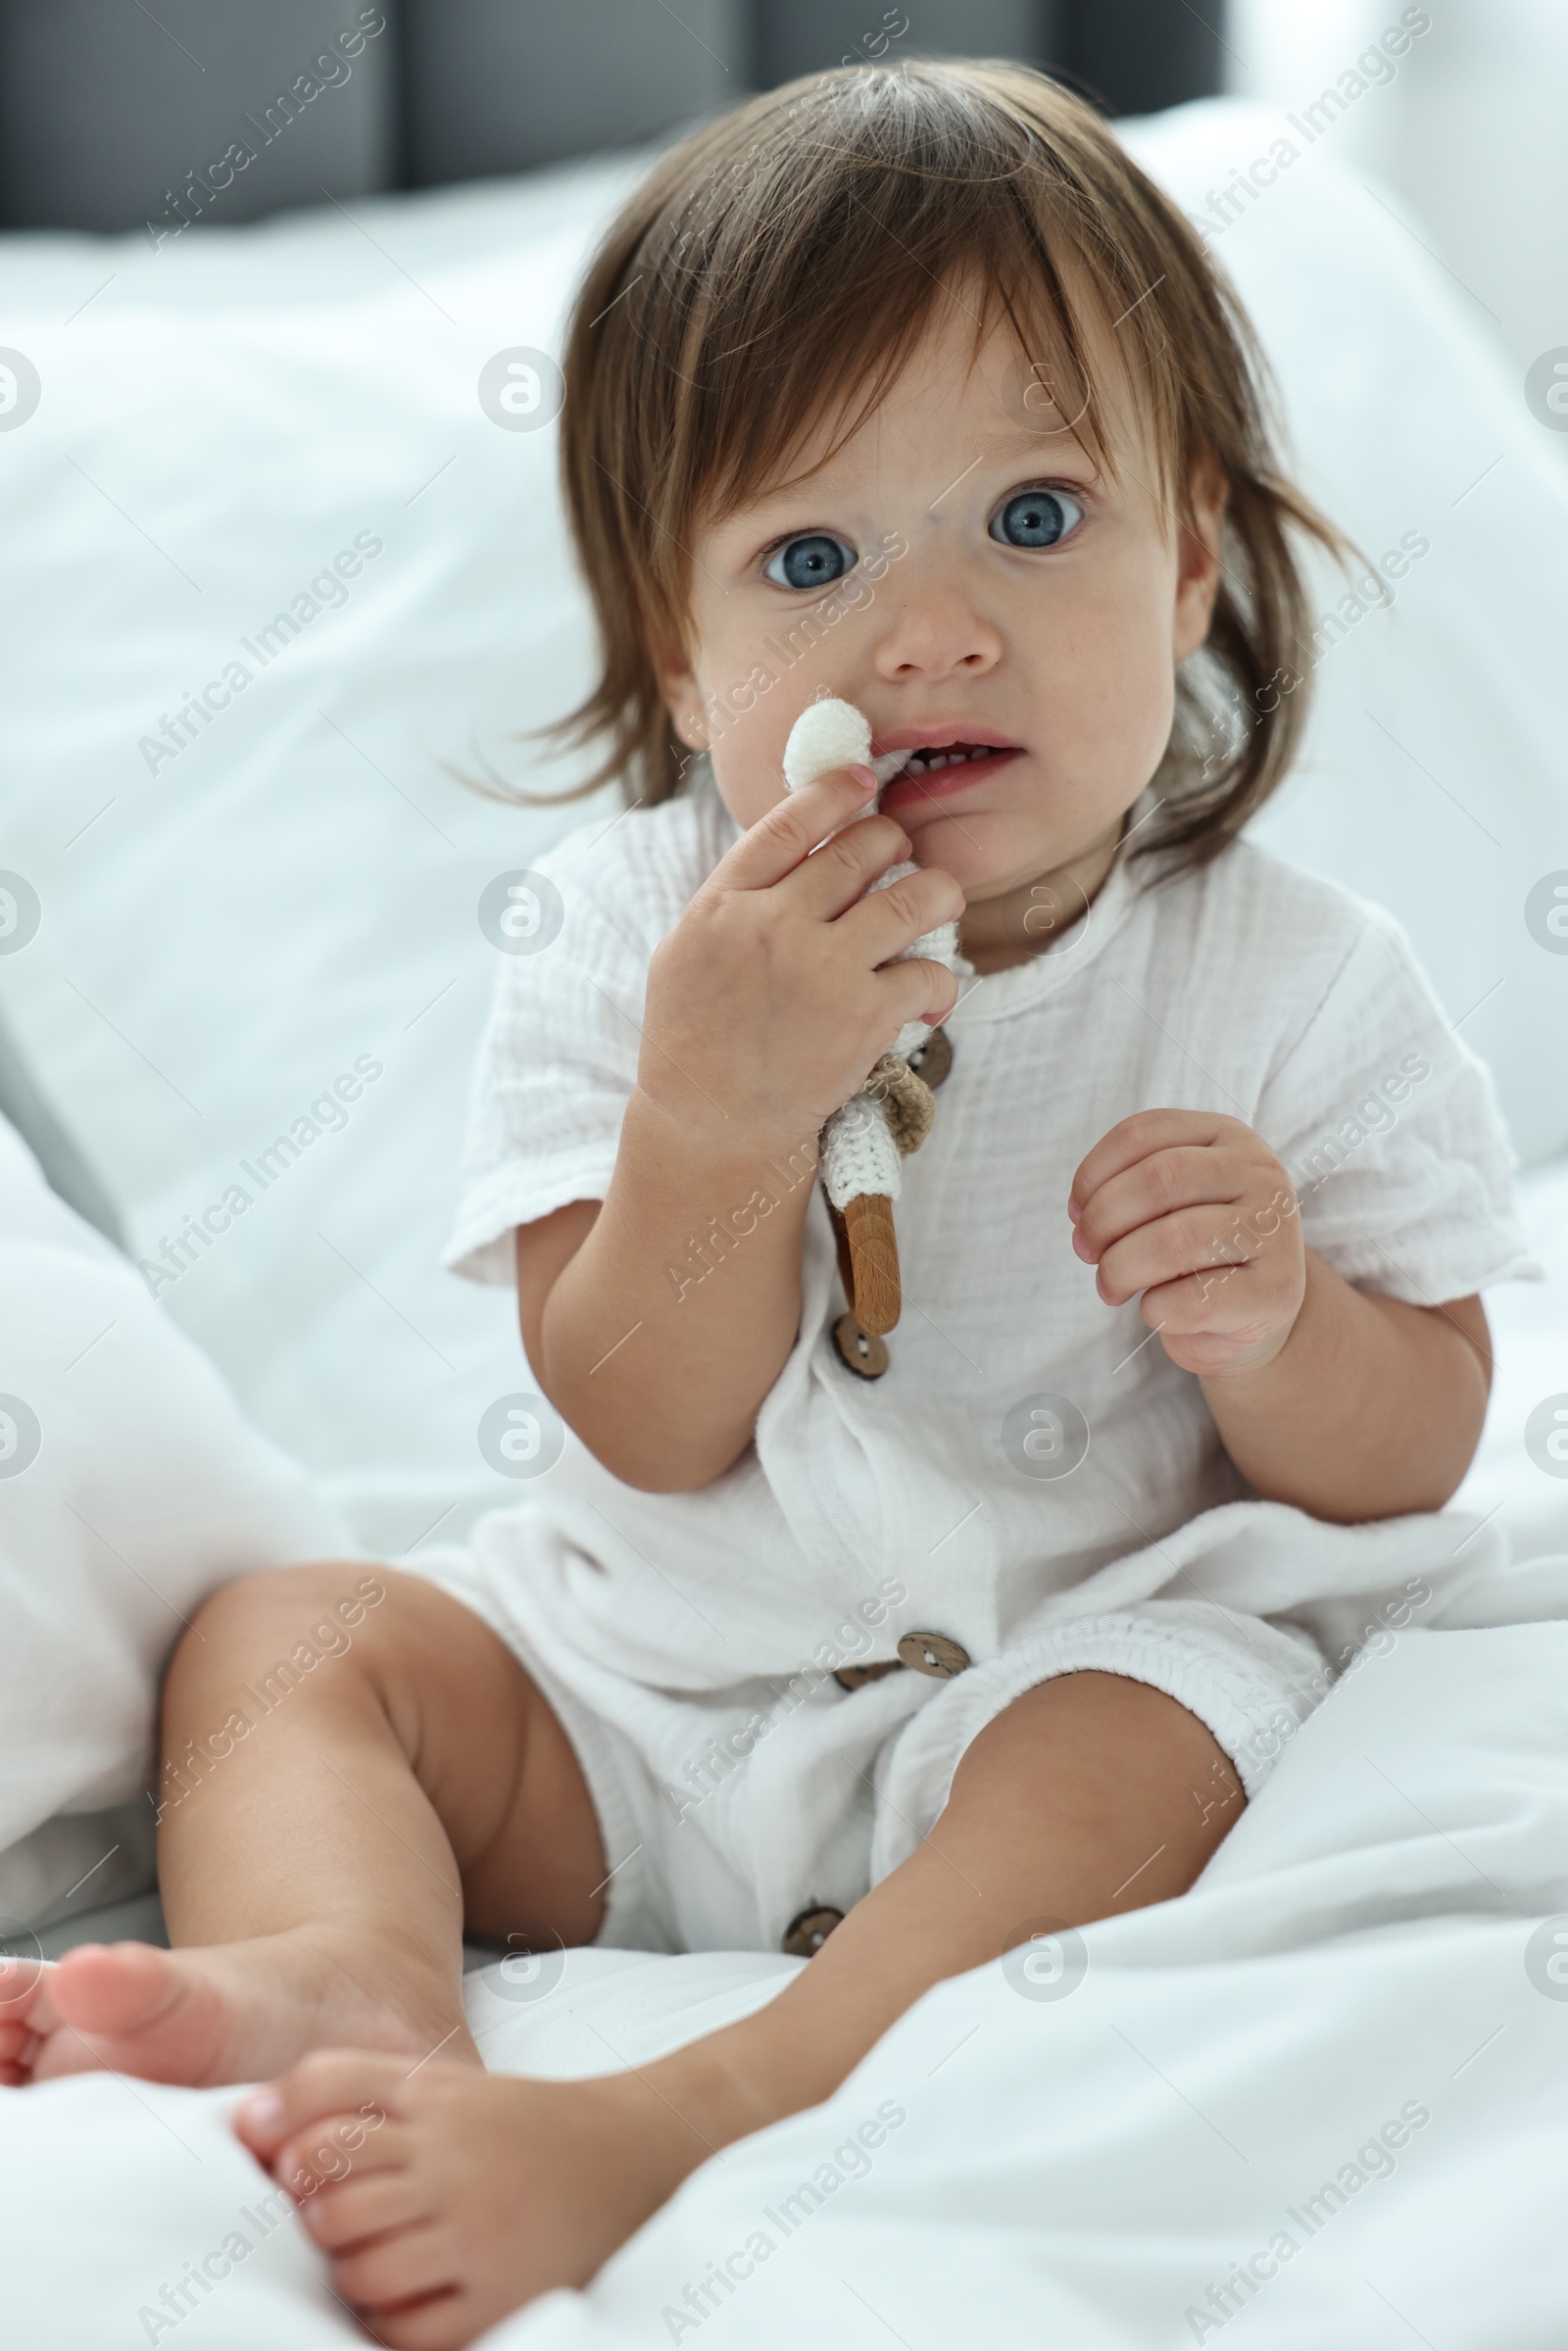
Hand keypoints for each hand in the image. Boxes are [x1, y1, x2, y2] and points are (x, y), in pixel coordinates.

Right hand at [638, 764, 962, 1155]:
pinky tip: (928, 998)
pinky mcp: (864, 1016)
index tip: (865, 780)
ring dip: (938, 896)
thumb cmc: (694, 1041)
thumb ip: (735, 898)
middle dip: (893, 846)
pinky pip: (930, 973)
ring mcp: (822, 968)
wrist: (710, 1124)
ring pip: (915, 897)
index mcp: (725, 903)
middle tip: (900, 864)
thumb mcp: (687, 952)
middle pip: (863, 848)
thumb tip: (791, 851)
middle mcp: (774, 924)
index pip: (790, 822)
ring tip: (939, 908)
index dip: (835, 791)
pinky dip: (940, 984)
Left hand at [1068, 1111, 1304, 1378]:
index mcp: (1227, 1136)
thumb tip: (1083, 1214)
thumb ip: (1131, 1190)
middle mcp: (1259, 1173)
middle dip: (1102, 1220)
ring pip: (1174, 1240)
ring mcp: (1275, 1231)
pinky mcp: (1276, 1290)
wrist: (1259, 1310)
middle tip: (1086, 1252)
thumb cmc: (1200, 1250)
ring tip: (1110, 1287)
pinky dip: (1155, 1309)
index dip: (1095, 1172)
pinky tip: (1156, 1309)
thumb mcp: (1170, 1202)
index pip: (1145, 1132)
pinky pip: (1193, 1300)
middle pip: (1158, 1180)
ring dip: (1120, 1269)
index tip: (1077, 1210)